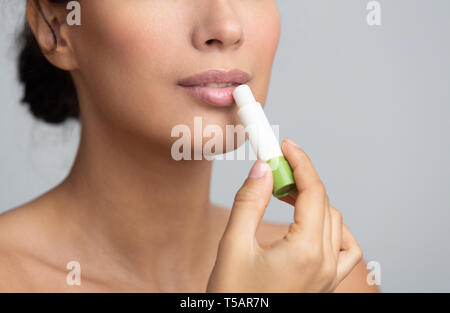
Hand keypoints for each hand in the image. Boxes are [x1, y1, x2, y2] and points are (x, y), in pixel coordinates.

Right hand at [206, 138, 361, 291]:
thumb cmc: (234, 297)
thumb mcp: (233, 246)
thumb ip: (249, 203)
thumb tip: (263, 169)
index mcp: (306, 252)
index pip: (314, 192)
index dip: (300, 162)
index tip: (285, 146)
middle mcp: (326, 264)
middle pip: (325, 204)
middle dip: (301, 180)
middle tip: (274, 171)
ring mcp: (329, 277)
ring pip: (337, 223)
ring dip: (314, 202)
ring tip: (286, 196)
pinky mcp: (325, 284)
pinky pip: (345, 249)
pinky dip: (332, 228)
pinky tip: (311, 225)